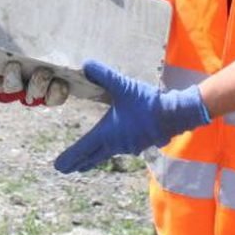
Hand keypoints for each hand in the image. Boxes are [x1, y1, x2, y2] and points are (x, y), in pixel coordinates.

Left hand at [54, 61, 208, 172]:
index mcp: (107, 134)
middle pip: (93, 156)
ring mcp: (130, 146)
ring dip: (94, 157)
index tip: (59, 166)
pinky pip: (121, 149)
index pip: (83, 148)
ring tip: (86, 161)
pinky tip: (115, 145)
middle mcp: (116, 144)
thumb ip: (103, 75)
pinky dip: (111, 149)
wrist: (175, 114)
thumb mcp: (123, 86)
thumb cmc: (147, 102)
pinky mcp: (141, 143)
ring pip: (107, 153)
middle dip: (79, 162)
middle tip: (66, 169)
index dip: (70, 156)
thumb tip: (86, 64)